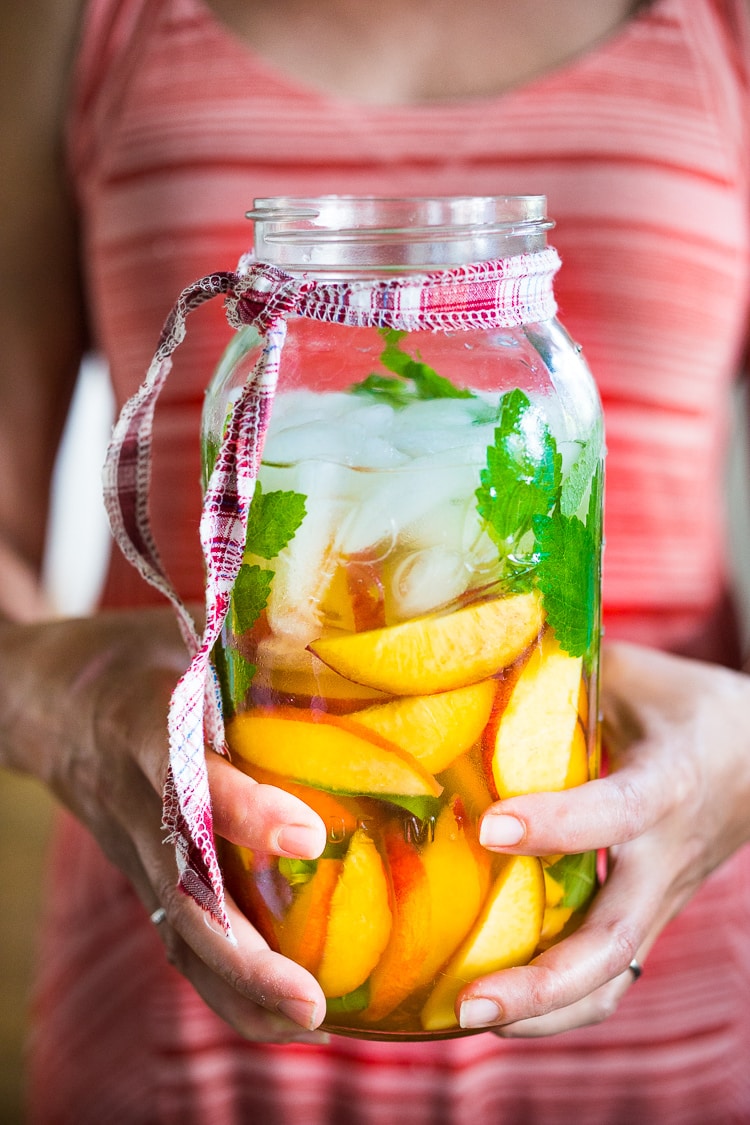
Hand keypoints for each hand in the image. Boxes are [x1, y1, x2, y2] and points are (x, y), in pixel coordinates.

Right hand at [0, 608, 329, 1042]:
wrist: (52, 699)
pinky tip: (284, 1015)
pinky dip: (225, 984)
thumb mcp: (184, 634)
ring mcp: (135, 847)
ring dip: (238, 986)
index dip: (241, 809)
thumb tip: (350, 634)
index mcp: (144, 725)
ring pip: (178, 928)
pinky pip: (178, 936)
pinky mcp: (145, 872)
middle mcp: (135, 798)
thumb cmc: (136, 658)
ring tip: (310, 1024)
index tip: (308, 838)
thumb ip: (252, 640)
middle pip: (180, 886)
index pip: (188, 774)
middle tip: (310, 997)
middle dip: (242, 950)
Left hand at [462, 640, 749, 1035]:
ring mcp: (659, 897)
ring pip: (611, 976)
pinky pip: (606, 975)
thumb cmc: (687, 708)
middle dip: (544, 979)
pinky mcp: (645, 916)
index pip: (619, 810)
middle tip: (470, 999)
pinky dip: (554, 1003)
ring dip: (542, 1010)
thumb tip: (469, 651)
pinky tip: (494, 1005)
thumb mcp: (635, 674)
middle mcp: (666, 854)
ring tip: (464, 1019)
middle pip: (616, 936)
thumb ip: (561, 667)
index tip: (492, 826)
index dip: (561, 823)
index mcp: (670, 781)